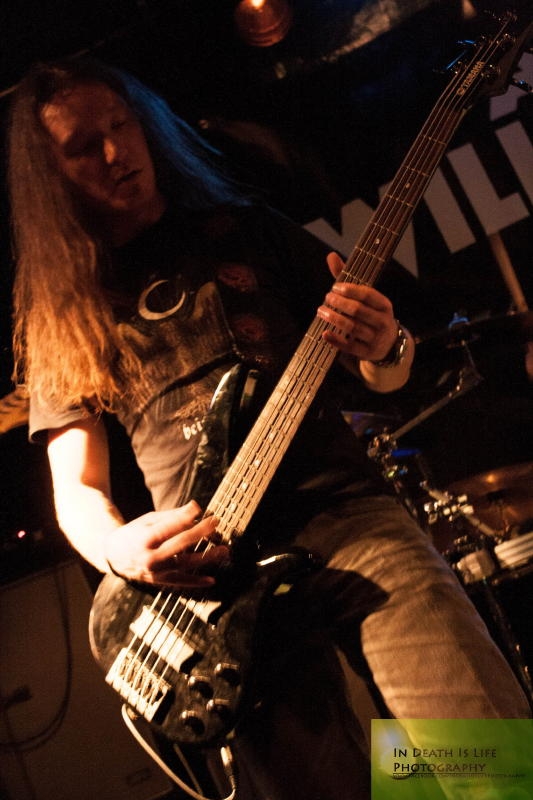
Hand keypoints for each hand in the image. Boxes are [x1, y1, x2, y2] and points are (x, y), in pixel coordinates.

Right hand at [105, 500, 228, 586]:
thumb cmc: (134, 533)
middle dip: (200, 532)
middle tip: (215, 522)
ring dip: (207, 558)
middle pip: (181, 543)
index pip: (169, 527)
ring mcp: (157, 572)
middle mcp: (151, 557)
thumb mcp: (148, 520)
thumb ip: (171, 516)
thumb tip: (195, 509)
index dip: (186, 517)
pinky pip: (182, 583)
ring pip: (186, 565)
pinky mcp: (161, 582)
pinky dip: (197, 582)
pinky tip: (212, 580)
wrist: (113, 557)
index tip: (201, 509)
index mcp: (145, 539)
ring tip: (224, 550)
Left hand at [316, 252, 397, 361]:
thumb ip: (347, 279)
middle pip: (358, 311)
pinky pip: (350, 346)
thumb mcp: (366, 299)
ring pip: (353, 328)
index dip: (350, 290)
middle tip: (326, 299)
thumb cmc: (372, 315)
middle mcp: (383, 321)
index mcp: (384, 305)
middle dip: (340, 304)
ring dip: (335, 319)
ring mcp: (376, 339)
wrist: (387, 345)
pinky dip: (336, 340)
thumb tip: (331, 256)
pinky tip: (325, 333)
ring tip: (321, 312)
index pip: (368, 295)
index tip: (335, 287)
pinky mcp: (367, 353)